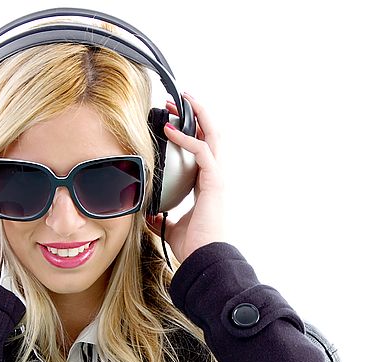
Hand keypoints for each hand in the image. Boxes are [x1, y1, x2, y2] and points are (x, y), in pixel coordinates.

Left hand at [146, 92, 226, 261]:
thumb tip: (148, 215)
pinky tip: (171, 130)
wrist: (203, 258)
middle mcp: (214, 178)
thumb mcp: (170, 227)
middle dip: (196, 115)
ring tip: (181, 101)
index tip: (171, 121)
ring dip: (197, 116)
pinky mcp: (214, 182)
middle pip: (211, 136)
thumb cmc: (192, 246)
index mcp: (206, 186)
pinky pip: (203, 151)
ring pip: (212, 136)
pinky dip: (187, 139)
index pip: (201, 151)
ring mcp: (216, 178)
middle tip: (178, 101)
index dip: (189, 133)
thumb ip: (161, 218)